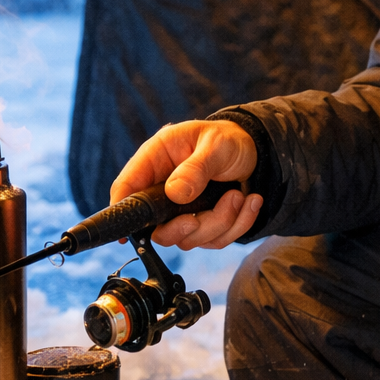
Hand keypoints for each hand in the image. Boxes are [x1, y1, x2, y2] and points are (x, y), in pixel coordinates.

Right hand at [110, 120, 262, 249]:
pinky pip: (215, 240)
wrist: (257, 152)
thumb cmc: (228, 139)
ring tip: (238, 195)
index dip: (122, 212)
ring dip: (221, 222)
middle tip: (204, 215)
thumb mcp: (215, 145)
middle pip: (157, 228)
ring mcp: (182, 211)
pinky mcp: (203, 224)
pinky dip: (237, 224)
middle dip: (184, 228)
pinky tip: (249, 201)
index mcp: (156, 160)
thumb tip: (174, 193)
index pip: (126, 188)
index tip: (127, 234)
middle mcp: (164, 188)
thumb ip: (196, 168)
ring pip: (189, 239)